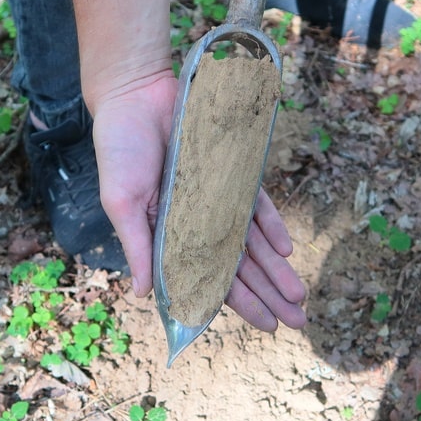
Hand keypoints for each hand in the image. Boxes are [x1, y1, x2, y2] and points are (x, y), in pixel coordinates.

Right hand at [92, 77, 306, 332]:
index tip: (265, 325)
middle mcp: (198, 224)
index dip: (237, 303)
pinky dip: (272, 226)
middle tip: (298, 321)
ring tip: (300, 295)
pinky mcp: (233, 172)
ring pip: (253, 243)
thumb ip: (138, 247)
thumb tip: (145, 295)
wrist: (137, 95)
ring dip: (277, 270)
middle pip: (239, 268)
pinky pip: (257, 205)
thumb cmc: (120, 150)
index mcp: (168, 238)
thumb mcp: (122, 203)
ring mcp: (218, 199)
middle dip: (268, 294)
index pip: (207, 280)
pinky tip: (287, 250)